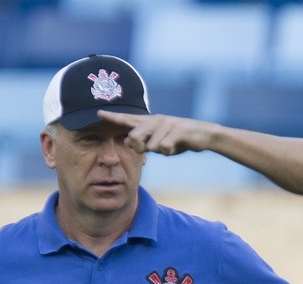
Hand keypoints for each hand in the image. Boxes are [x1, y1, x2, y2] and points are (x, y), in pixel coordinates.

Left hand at [97, 111, 214, 155]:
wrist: (203, 134)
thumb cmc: (178, 140)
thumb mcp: (158, 142)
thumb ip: (142, 142)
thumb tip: (126, 141)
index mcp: (149, 123)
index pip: (127, 119)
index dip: (113, 117)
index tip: (98, 113)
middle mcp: (155, 121)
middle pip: (134, 136)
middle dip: (138, 147)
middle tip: (148, 149)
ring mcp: (167, 124)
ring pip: (151, 146)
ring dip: (159, 150)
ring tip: (170, 145)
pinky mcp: (178, 131)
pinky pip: (165, 147)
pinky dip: (169, 151)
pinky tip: (176, 147)